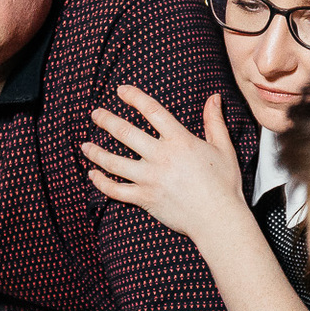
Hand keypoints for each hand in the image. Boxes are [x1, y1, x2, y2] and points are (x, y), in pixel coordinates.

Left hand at [82, 89, 244, 241]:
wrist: (218, 219)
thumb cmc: (224, 184)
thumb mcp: (223, 148)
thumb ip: (214, 121)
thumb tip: (213, 97)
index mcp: (180, 141)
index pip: (152, 111)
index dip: (134, 97)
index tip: (121, 90)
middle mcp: (161, 157)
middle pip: (125, 133)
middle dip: (107, 121)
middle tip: (95, 114)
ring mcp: (150, 179)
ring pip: (114, 162)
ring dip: (96, 152)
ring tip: (85, 145)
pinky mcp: (144, 198)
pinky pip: (115, 190)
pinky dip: (101, 183)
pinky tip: (92, 175)